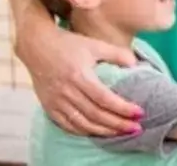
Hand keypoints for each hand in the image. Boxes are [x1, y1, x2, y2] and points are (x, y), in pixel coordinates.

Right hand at [14, 21, 141, 136]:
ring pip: (82, 123)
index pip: (105, 98)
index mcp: (79, 75)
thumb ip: (116, 53)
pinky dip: (83, 131)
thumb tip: (136, 64)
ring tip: (120, 133)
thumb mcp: (94, 44)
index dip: (123, 108)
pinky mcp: (48, 106)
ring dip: (103, 131)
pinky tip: (96, 132)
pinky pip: (66, 125)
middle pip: (95, 114)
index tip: (139, 113)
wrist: (36, 46)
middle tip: (136, 128)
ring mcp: (56, 101)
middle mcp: (67, 91)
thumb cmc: (68, 44)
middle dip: (117, 124)